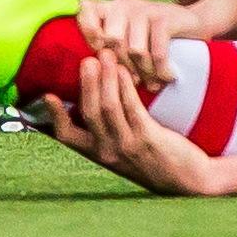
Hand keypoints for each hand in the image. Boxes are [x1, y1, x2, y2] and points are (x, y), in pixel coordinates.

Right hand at [37, 54, 222, 196]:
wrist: (189, 180)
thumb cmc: (154, 160)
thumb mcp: (124, 151)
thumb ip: (107, 131)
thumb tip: (90, 101)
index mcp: (99, 154)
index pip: (68, 137)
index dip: (55, 117)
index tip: (47, 95)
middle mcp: (109, 152)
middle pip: (89, 112)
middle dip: (87, 83)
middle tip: (86, 59)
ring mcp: (128, 146)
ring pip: (109, 107)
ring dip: (105, 78)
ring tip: (105, 56)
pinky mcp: (148, 139)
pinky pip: (132, 108)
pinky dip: (125, 86)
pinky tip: (124, 70)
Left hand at [77, 0, 187, 91]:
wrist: (194, 25)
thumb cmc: (153, 40)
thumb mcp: (129, 40)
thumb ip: (110, 50)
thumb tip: (95, 76)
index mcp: (109, 9)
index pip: (85, 10)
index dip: (89, 33)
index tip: (101, 57)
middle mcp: (123, 4)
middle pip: (112, 41)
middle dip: (124, 68)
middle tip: (137, 82)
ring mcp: (144, 8)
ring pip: (134, 50)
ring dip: (146, 73)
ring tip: (154, 83)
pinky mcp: (164, 17)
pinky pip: (156, 52)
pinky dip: (162, 70)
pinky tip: (168, 76)